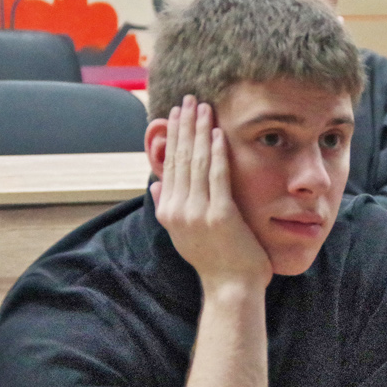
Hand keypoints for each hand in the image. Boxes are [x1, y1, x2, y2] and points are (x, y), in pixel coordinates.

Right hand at [150, 96, 272, 292]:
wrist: (230, 287)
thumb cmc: (214, 261)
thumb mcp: (184, 233)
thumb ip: (169, 206)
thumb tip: (155, 183)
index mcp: (169, 211)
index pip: (170, 164)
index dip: (174, 136)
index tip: (178, 113)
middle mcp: (178, 209)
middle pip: (181, 157)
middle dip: (185, 125)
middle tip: (189, 99)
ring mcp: (198, 212)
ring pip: (197, 162)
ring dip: (200, 131)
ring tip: (203, 107)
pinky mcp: (220, 214)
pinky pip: (217, 176)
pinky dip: (217, 152)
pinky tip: (218, 132)